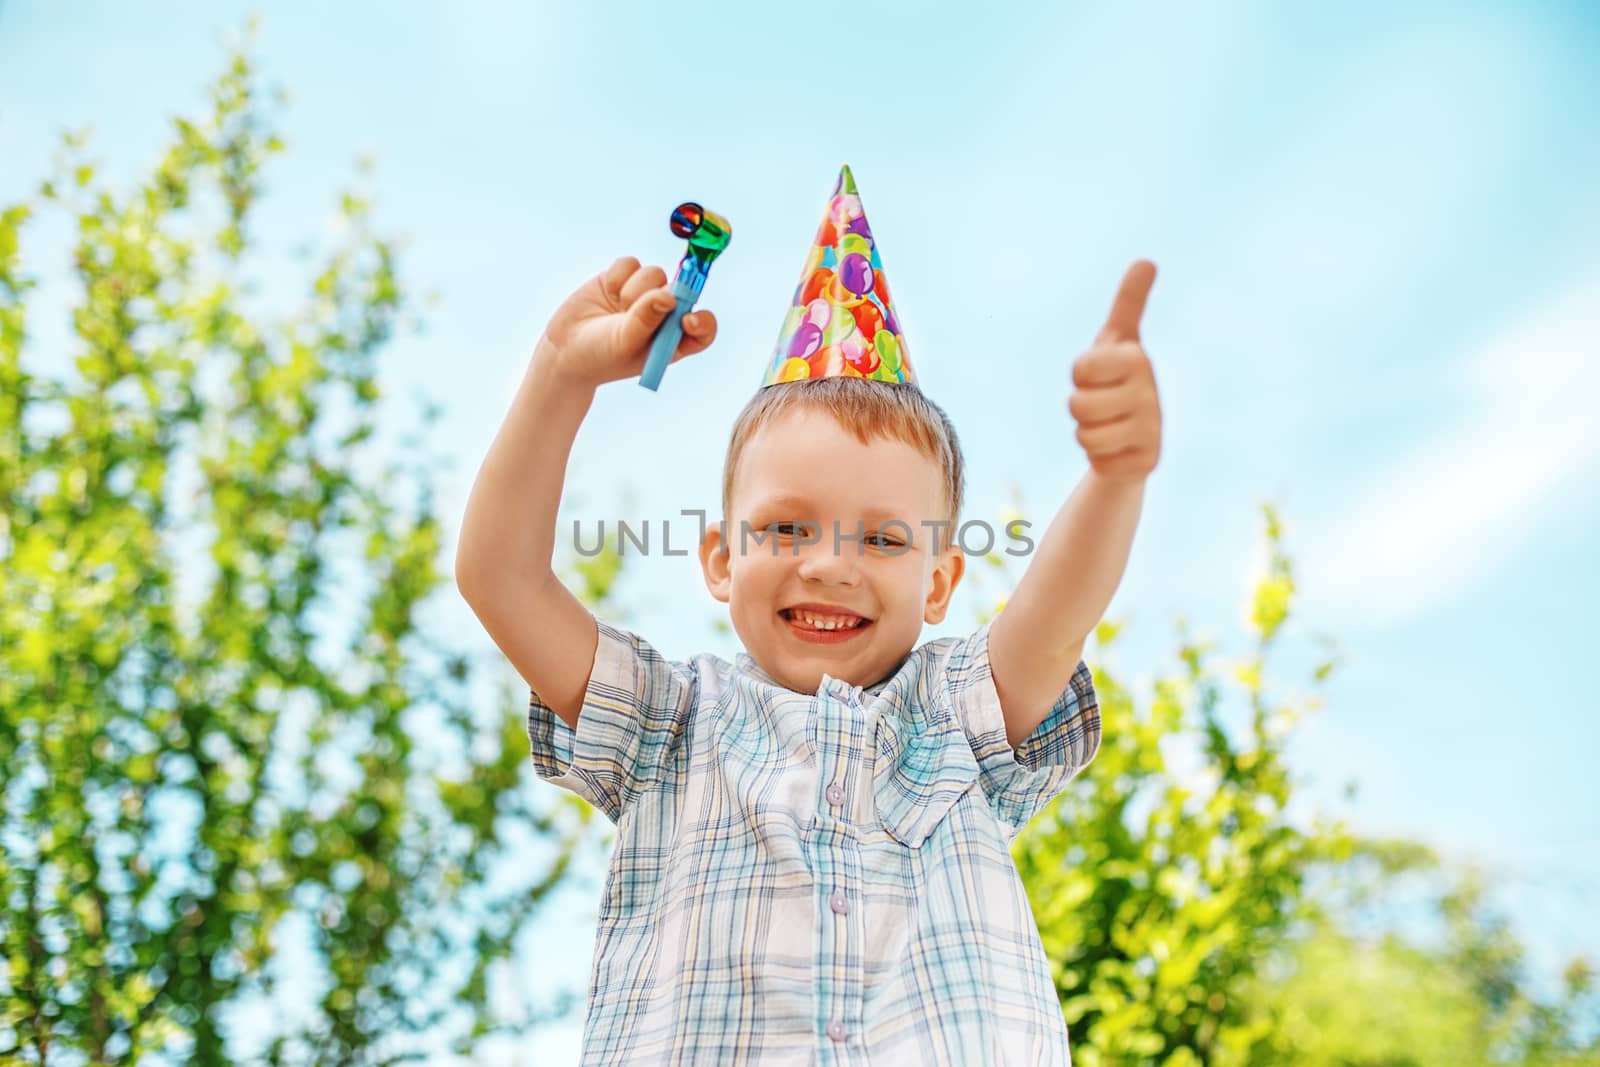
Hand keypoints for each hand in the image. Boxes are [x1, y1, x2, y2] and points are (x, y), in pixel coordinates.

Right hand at [533, 256, 718, 391]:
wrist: (566, 349)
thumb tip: (668, 296)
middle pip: (682, 291)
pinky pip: (631, 264)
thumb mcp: (625, 343)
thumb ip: (646, 319)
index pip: (702, 328)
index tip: (690, 320)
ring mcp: (645, 294)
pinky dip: (618, 276)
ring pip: (655, 274)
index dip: (703, 322)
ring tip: (619, 307)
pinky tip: (608, 293)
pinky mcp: (623, 278)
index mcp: (674, 340)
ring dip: (636, 288)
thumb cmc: (600, 356)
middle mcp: (665, 315)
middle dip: (666, 294)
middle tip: (641, 305)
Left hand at [1068, 260, 1161, 482]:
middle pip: (1078, 405)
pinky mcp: (1150, 460)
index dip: (1080, 376)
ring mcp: (1153, 428)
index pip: (1080, 370)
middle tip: (1101, 405)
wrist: (1134, 434)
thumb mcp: (1117, 340)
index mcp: (1137, 358)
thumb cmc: (1117, 379)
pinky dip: (1101, 458)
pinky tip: (1119, 448)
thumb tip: (1147, 260)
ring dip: (1088, 433)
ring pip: (1086, 436)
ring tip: (1108, 425)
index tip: (1097, 374)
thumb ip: (1128, 302)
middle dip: (1079, 409)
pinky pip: (1099, 462)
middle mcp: (1150, 392)